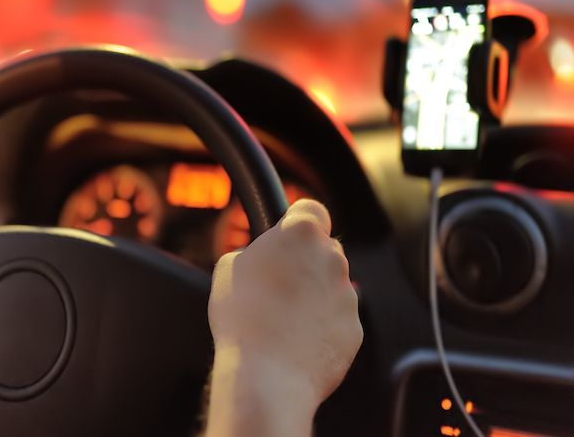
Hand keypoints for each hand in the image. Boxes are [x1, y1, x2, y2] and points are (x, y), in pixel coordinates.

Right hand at [205, 199, 362, 436]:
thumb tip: (264, 258)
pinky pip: (337, 319)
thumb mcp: (229, 267)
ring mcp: (348, 295)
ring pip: (331, 286)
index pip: (311, 209)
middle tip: (276, 284)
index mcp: (302, 234)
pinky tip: (295, 340)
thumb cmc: (242, 318)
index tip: (287, 235)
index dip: (297, 221)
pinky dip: (322, 326)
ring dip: (313, 296)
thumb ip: (255, 252)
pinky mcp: (355, 329)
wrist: (265, 375)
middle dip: (305, 262)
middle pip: (323, 250)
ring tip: (281, 320)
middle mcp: (332, 259)